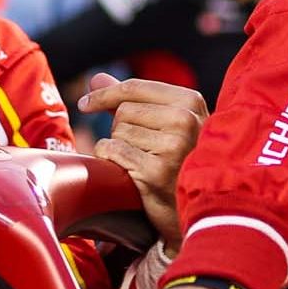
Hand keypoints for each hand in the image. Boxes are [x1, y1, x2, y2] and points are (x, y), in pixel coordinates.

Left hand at [79, 73, 207, 253]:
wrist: (201, 209)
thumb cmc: (181, 162)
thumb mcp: (169, 124)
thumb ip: (133, 100)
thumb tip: (96, 79)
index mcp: (191, 102)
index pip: (135, 88)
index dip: (105, 94)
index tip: (85, 104)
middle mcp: (185, 120)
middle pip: (123, 111)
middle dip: (122, 129)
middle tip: (143, 150)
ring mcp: (173, 146)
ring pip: (117, 133)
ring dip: (121, 148)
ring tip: (145, 163)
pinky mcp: (156, 172)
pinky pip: (112, 152)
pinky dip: (112, 162)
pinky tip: (132, 174)